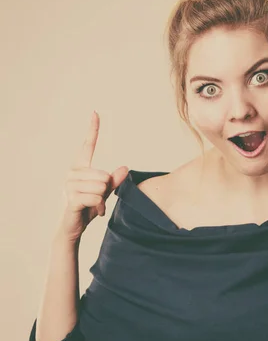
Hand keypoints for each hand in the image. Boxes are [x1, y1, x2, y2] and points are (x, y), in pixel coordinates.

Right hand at [59, 111, 128, 240]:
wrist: (73, 227)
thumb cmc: (88, 207)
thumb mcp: (104, 192)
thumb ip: (114, 181)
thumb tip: (125, 168)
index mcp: (79, 168)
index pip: (87, 145)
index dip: (92, 129)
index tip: (95, 112)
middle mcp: (72, 173)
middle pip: (104, 175)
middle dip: (106, 190)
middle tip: (98, 199)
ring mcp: (69, 186)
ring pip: (101, 186)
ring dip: (103, 199)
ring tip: (95, 206)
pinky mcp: (71, 199)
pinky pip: (96, 197)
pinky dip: (100, 207)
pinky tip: (94, 212)